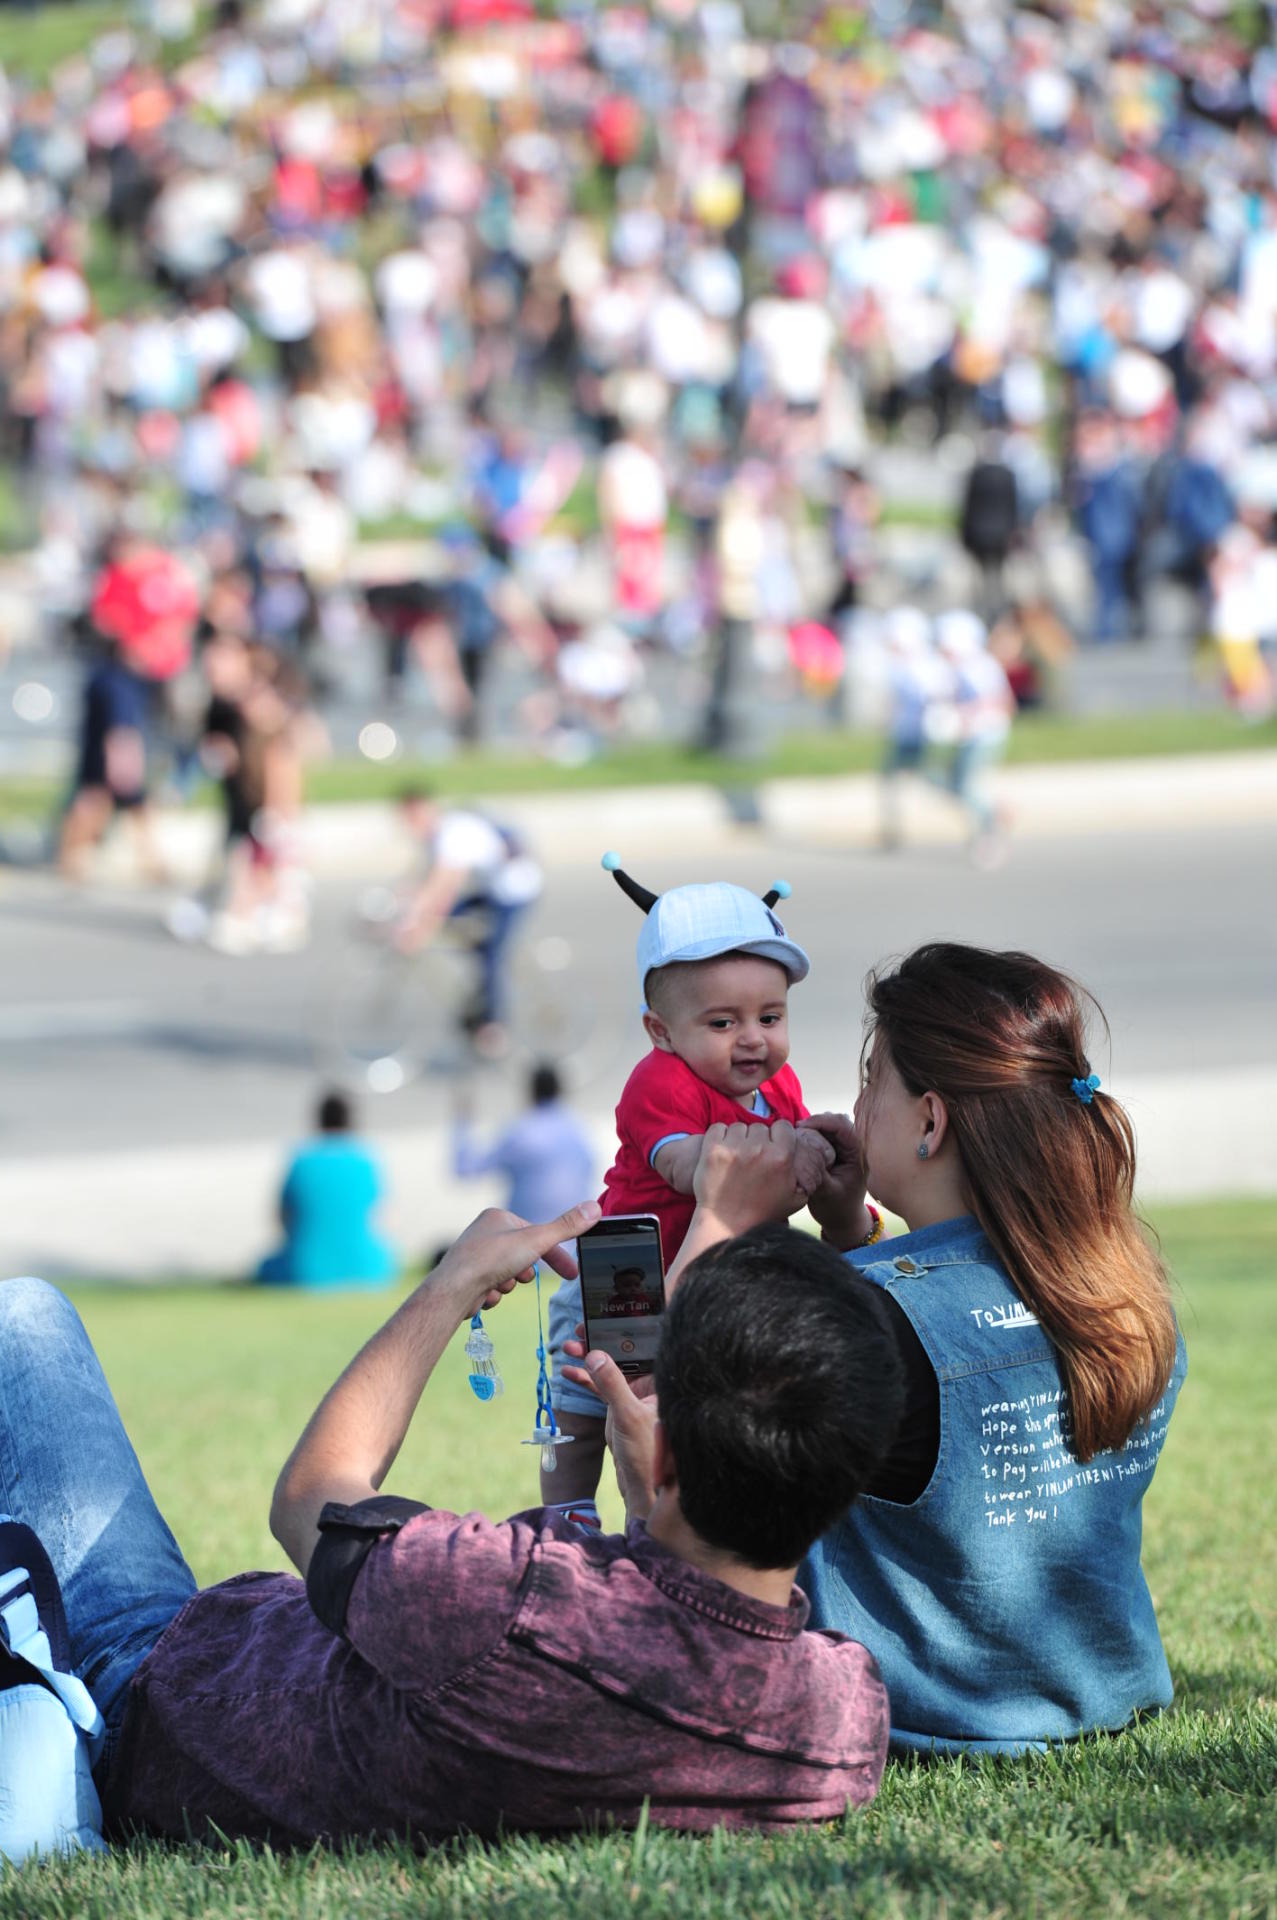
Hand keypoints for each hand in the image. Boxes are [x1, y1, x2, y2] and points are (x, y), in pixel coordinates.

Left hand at [431, 1199, 599, 1318]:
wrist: (454, 1290)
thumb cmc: (491, 1260)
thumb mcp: (536, 1240)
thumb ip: (566, 1227)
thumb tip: (595, 1208)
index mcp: (499, 1217)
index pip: (538, 1234)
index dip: (556, 1255)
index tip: (571, 1274)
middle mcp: (485, 1233)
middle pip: (523, 1256)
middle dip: (525, 1271)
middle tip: (520, 1276)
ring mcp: (476, 1255)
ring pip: (509, 1274)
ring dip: (509, 1284)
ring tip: (497, 1284)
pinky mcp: (470, 1277)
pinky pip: (494, 1287)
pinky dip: (494, 1294)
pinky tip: (484, 1294)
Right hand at [561, 1343, 657, 1523]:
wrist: (642, 1488)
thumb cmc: (648, 1453)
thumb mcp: (628, 1415)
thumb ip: (612, 1385)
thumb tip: (596, 1356)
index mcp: (661, 1380)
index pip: (645, 1343)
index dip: (625, 1327)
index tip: (603, 1318)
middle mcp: (650, 1384)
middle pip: (623, 1352)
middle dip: (601, 1340)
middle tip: (579, 1329)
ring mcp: (634, 1395)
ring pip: (609, 1368)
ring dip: (588, 1357)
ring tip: (567, 1347)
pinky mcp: (620, 1408)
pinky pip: (600, 1387)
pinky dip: (584, 1379)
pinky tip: (566, 1371)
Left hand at [692, 1119, 806, 1233]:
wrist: (726, 1224)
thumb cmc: (763, 1212)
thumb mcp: (796, 1197)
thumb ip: (805, 1172)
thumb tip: (810, 1153)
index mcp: (782, 1157)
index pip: (783, 1126)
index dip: (778, 1136)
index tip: (772, 1147)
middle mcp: (759, 1149)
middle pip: (760, 1127)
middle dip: (757, 1139)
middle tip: (752, 1158)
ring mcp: (734, 1148)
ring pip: (739, 1127)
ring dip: (738, 1138)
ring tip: (736, 1158)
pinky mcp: (712, 1149)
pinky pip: (718, 1128)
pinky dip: (719, 1137)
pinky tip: (722, 1153)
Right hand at [799, 1113, 871, 1249]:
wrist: (843, 1221)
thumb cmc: (837, 1210)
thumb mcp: (825, 1193)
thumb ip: (815, 1170)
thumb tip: (800, 1148)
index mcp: (859, 1156)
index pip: (844, 1127)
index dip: (822, 1121)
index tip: (801, 1126)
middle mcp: (855, 1148)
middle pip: (837, 1121)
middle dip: (816, 1122)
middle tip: (796, 1130)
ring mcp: (846, 1148)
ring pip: (829, 1126)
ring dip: (813, 1128)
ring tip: (797, 1136)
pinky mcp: (837, 1150)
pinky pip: (824, 1134)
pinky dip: (812, 1134)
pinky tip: (800, 1141)